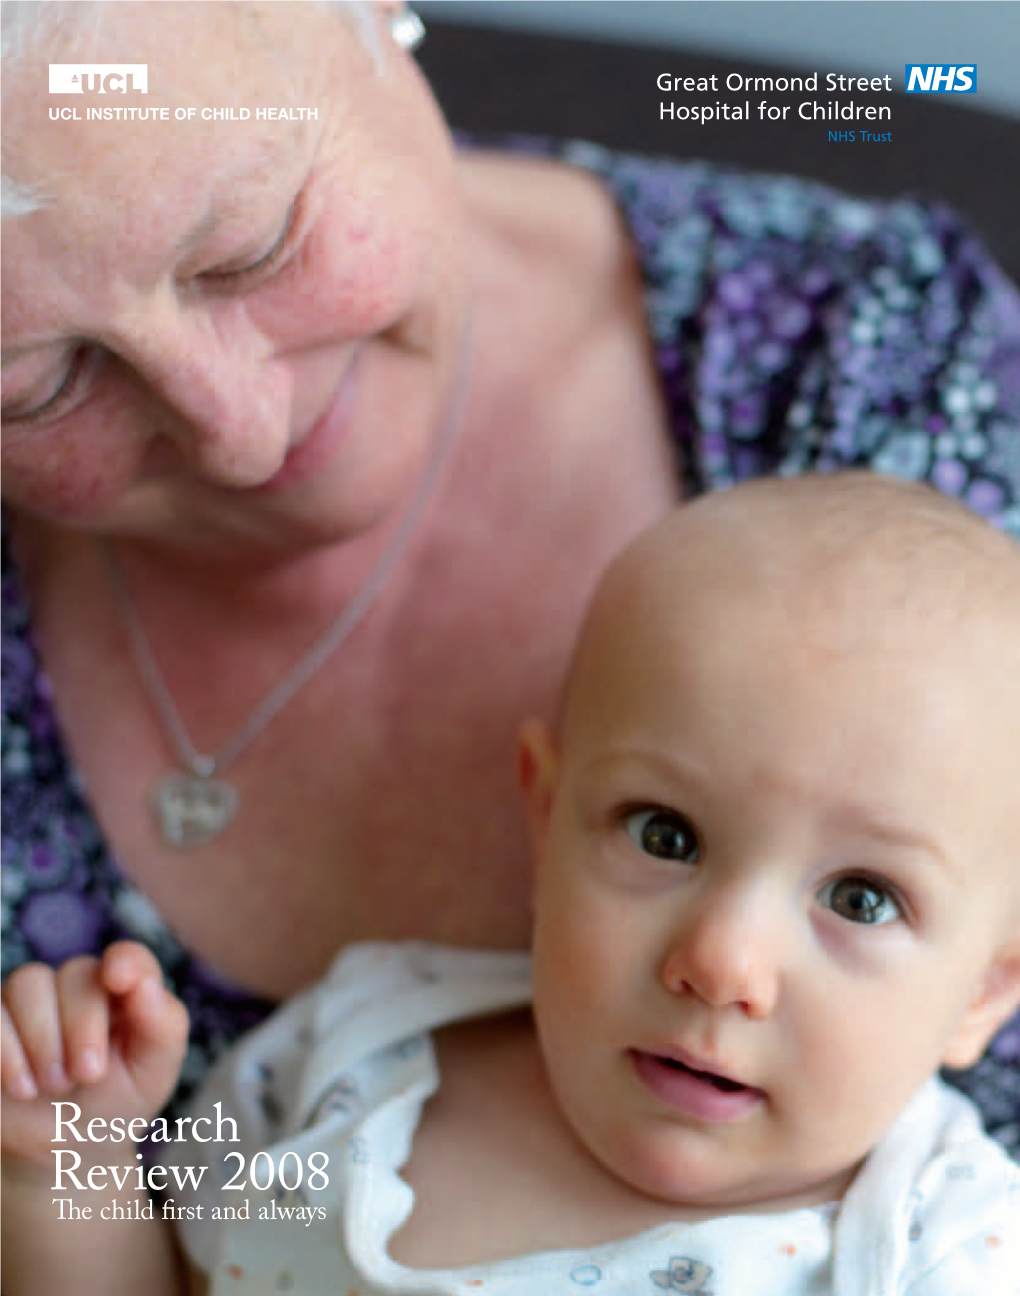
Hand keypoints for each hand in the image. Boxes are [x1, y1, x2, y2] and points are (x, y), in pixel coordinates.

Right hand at [1, 942, 188, 1176]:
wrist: (64, 1150)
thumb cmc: (116, 1101)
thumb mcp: (153, 1073)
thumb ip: (164, 1026)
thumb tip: (145, 985)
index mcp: (124, 991)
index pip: (129, 958)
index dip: (126, 962)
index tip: (119, 980)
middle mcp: (76, 985)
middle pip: (76, 973)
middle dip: (83, 1027)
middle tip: (88, 1075)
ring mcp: (30, 1000)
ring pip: (29, 982)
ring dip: (43, 1038)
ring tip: (54, 1085)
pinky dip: (5, 1049)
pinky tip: (22, 1087)